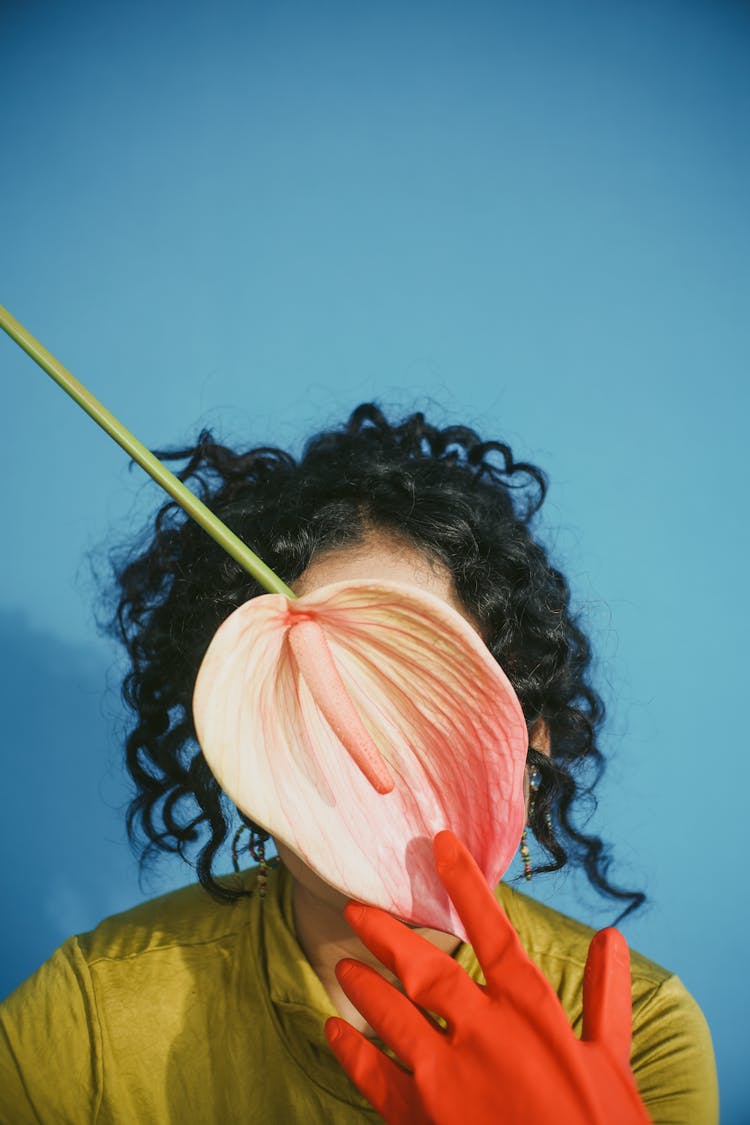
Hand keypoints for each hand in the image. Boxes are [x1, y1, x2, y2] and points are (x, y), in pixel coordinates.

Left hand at [325, 831, 650, 1124]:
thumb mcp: (613, 1063)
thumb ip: (606, 997)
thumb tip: (613, 939)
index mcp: (531, 1010)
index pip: (491, 929)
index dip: (464, 882)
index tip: (439, 844)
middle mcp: (484, 1031)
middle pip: (426, 967)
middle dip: (388, 935)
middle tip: (357, 908)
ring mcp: (447, 1076)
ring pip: (394, 1013)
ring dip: (367, 985)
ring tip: (344, 963)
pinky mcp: (421, 1119)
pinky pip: (375, 1076)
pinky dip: (352, 1050)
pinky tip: (335, 1030)